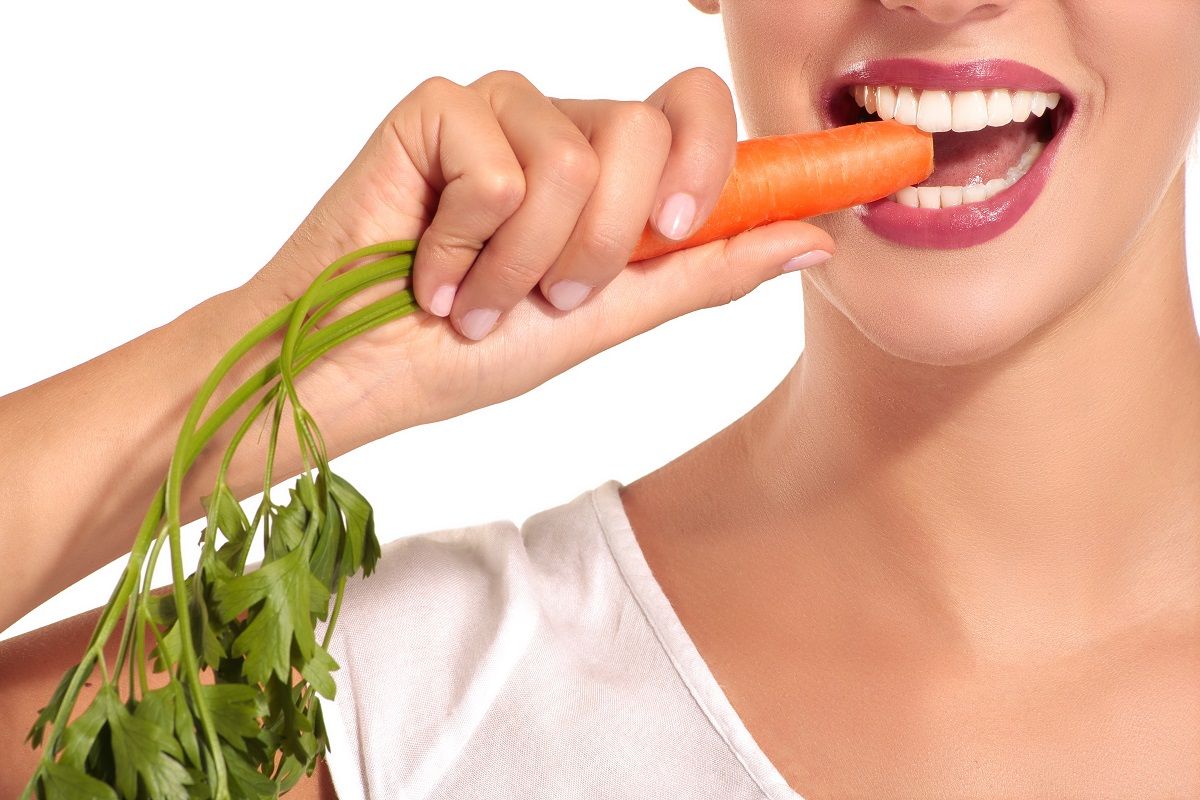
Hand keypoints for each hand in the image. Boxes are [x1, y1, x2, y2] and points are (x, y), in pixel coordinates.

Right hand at [243, 67, 835, 435]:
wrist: (358, 374)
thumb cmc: (469, 354)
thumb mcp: (607, 319)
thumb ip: (705, 272)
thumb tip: (817, 236)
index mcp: (608, 170)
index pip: (695, 114)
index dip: (720, 159)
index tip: (688, 229)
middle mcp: (560, 124)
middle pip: (648, 135)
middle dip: (598, 250)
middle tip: (540, 300)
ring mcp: (499, 108)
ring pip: (574, 156)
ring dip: (524, 263)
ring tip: (476, 297)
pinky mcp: (436, 106)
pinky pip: (498, 164)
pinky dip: (466, 246)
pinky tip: (426, 266)